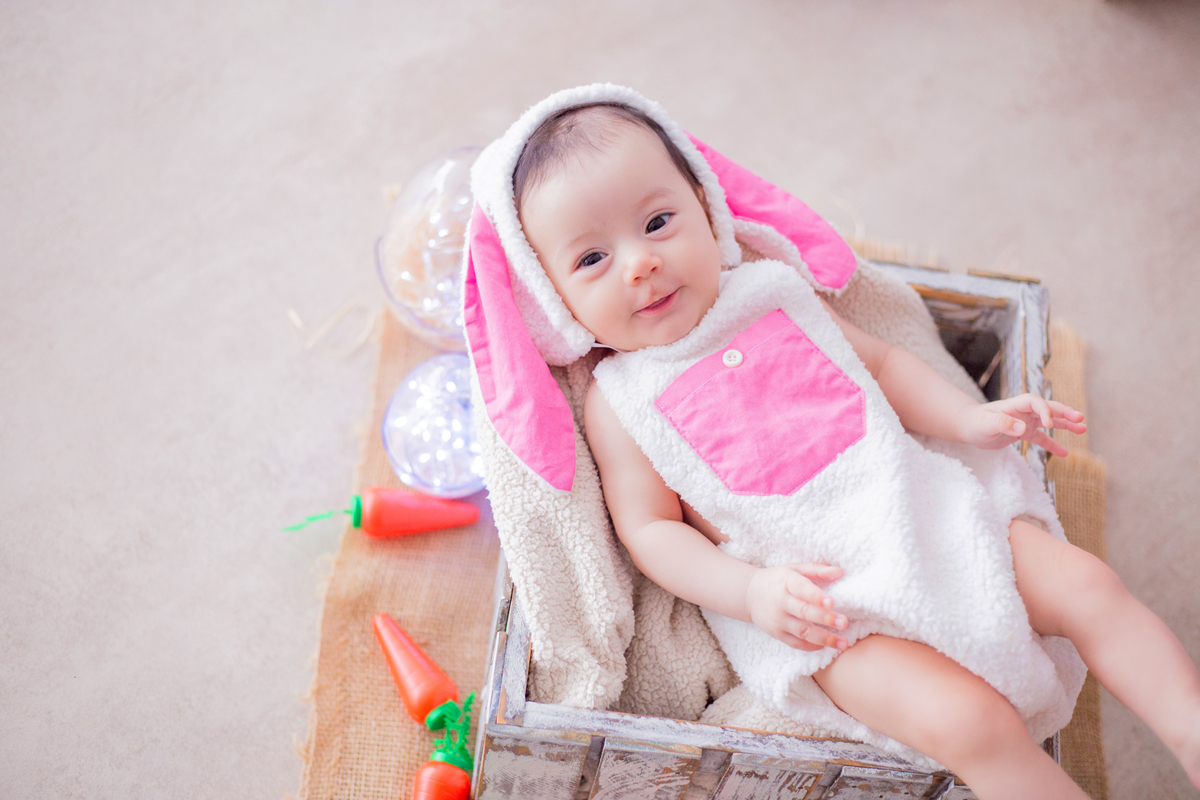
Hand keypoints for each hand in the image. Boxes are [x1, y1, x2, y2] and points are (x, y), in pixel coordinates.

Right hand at [745, 563, 847, 650]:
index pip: (802, 589)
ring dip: (824, 638)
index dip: (816, 596)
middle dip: (825, 618)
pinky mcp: (776, 633)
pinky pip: (796, 643)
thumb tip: (839, 572)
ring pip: (802, 632)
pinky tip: (826, 646)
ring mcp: (778, 620)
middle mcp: (780, 601)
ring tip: (843, 643)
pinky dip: (812, 646)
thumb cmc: (778, 580)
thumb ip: (817, 569)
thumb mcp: (794, 569)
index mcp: (786, 582)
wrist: (750, 594)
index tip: (832, 603)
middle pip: (804, 612)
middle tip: (844, 623)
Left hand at [956, 393, 1085, 457]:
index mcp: (1014, 405)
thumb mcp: (986, 424)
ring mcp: (1025, 422)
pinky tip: (1065, 454)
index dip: (1044, 411)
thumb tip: (1022, 428)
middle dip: (1064, 412)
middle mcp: (1023, 412)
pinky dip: (1053, 445)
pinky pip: (1041, 439)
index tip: (1049, 424)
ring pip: (1049, 422)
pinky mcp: (1024, 433)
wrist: (968, 427)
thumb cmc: (975, 422)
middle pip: (1048, 408)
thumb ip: (1003, 424)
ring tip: (1082, 429)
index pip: (1035, 402)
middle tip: (1080, 418)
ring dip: (1066, 425)